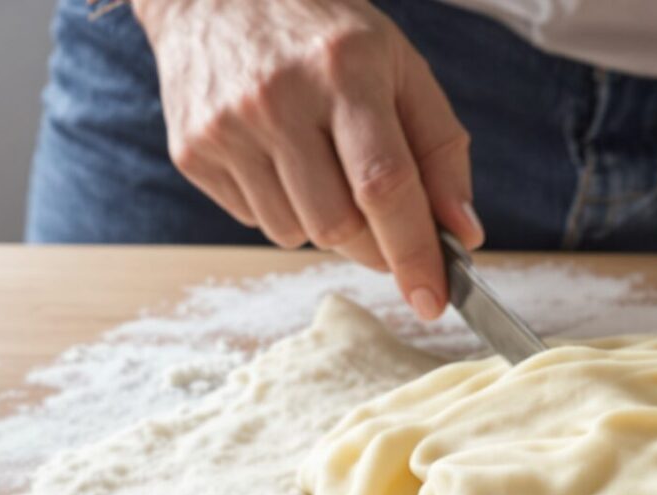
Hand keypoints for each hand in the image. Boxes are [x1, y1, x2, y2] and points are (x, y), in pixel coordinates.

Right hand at [132, 0, 485, 319]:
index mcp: (344, 69)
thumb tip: (463, 234)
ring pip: (295, 233)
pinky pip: (254, 220)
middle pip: (338, 224)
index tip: (432, 299)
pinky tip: (279, 157)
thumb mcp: (398, 66)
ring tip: (322, 166)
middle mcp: (279, 98)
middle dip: (374, 248)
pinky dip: (282, 208)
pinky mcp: (192, 152)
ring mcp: (227, 127)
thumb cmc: (323, 33)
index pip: (385, 184)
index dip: (413, 252)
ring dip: (325, 224)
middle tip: (387, 230)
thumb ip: (439, 148)